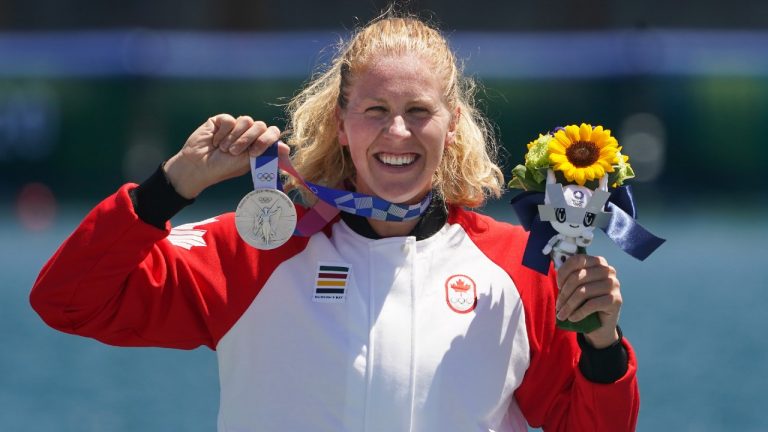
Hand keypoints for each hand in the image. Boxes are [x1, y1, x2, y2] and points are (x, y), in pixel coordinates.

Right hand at [163, 114, 288, 197]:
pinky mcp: (222, 121)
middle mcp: (249, 133)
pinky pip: (230, 120)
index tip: (254, 152)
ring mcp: (236, 126)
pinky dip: (223, 133)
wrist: (199, 166)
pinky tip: (215, 141)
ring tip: (224, 149)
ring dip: (235, 138)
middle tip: (235, 152)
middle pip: (260, 125)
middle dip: (248, 140)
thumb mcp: (248, 162)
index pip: (272, 132)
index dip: (267, 139)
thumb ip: (266, 153)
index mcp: (258, 144)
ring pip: (246, 120)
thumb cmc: (224, 168)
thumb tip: (287, 148)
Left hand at [555, 255, 621, 348]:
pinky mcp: (616, 300)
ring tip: (562, 314)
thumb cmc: (585, 301)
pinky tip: (572, 318)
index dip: (563, 273)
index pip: (577, 260)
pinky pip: (591, 305)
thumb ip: (569, 276)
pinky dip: (578, 313)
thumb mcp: (576, 286)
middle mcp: (608, 270)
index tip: (558, 286)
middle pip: (578, 277)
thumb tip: (556, 272)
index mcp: (598, 262)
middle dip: (564, 294)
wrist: (601, 324)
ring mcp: (613, 284)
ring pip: (583, 292)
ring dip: (569, 306)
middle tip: (558, 306)